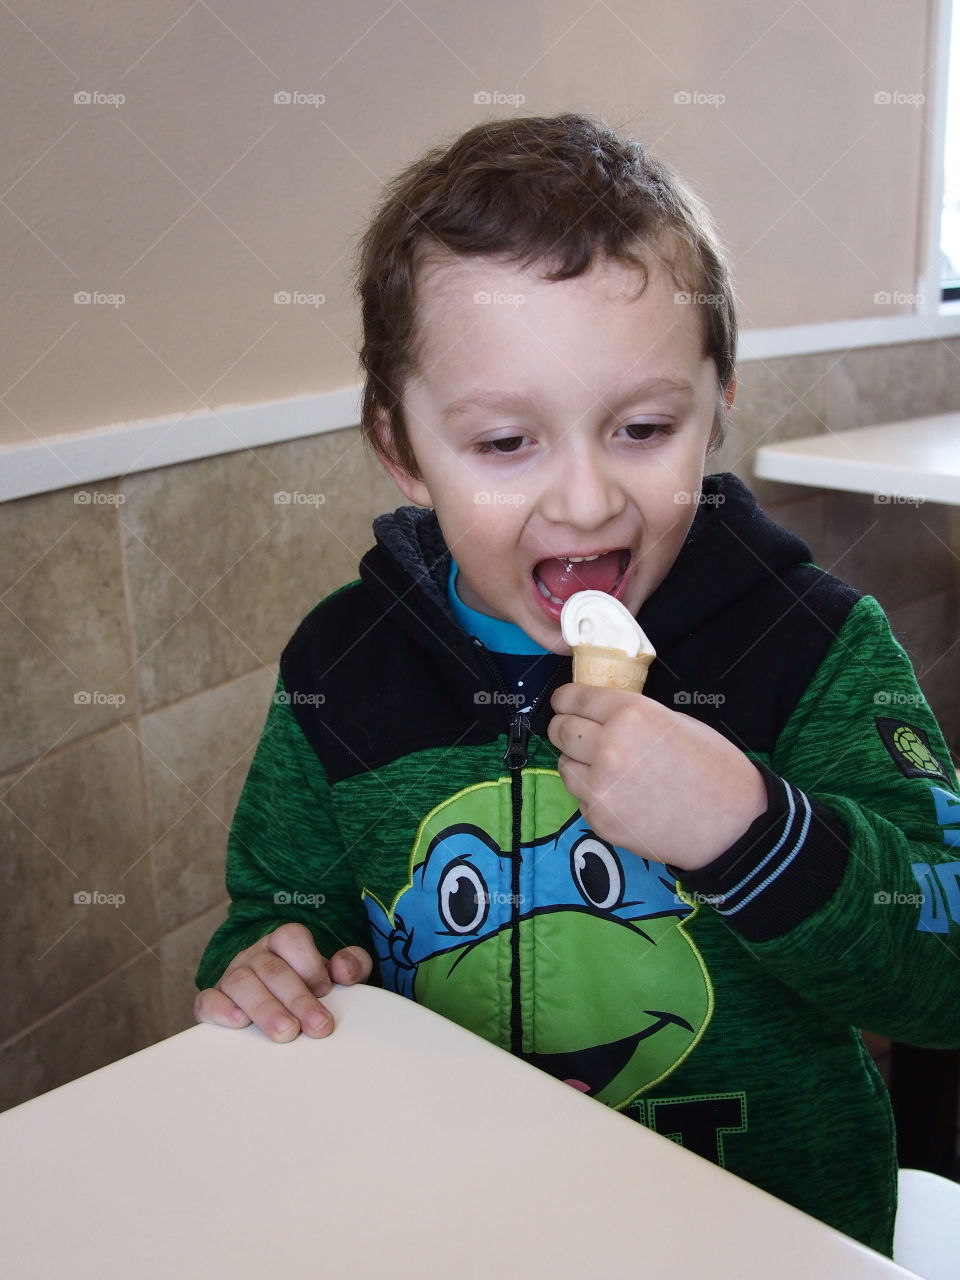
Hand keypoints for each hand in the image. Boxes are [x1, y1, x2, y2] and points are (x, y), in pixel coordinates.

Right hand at [194, 922, 372, 1042]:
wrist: (279, 1007)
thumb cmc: (310, 988)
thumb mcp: (336, 973)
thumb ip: (352, 964)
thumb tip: (343, 970)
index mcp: (283, 942)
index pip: (291, 938)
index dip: (309, 963)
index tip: (326, 990)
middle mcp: (255, 955)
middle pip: (271, 969)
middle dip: (297, 999)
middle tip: (318, 1027)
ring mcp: (231, 976)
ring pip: (241, 983)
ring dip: (265, 1009)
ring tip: (285, 1033)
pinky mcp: (213, 1001)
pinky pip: (207, 1000)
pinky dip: (220, 1010)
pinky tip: (239, 1022)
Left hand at [547, 683, 766, 871]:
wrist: (732, 826)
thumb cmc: (714, 768)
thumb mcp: (676, 722)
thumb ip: (634, 716)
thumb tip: (603, 714)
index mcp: (631, 714)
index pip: (575, 699)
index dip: (565, 699)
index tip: (563, 702)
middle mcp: (608, 747)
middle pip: (560, 730)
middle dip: (565, 728)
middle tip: (575, 731)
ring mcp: (600, 786)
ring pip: (564, 765)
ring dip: (577, 762)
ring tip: (603, 767)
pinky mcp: (600, 818)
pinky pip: (581, 797)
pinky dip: (592, 793)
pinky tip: (620, 794)